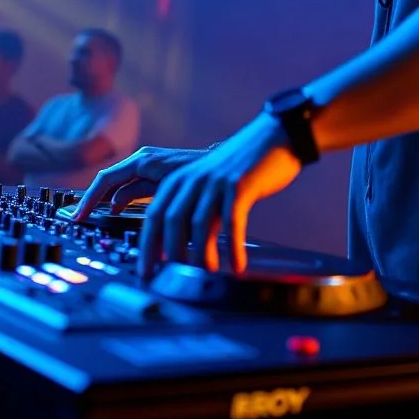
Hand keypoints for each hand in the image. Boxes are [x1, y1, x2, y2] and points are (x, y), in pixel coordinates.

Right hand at [71, 146, 204, 221]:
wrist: (220, 168)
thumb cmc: (196, 175)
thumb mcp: (165, 187)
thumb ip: (138, 194)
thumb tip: (115, 206)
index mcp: (142, 161)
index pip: (105, 179)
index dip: (89, 199)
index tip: (78, 215)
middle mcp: (141, 160)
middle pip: (107, 181)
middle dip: (92, 199)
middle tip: (77, 218)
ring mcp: (147, 166)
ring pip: (117, 185)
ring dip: (104, 201)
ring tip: (91, 217)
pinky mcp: (153, 174)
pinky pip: (129, 186)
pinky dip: (119, 199)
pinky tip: (115, 211)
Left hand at [138, 113, 300, 279]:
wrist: (273, 137)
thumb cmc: (239, 168)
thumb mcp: (206, 184)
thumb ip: (190, 208)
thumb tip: (175, 248)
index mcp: (180, 180)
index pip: (153, 215)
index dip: (147, 246)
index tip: (144, 272)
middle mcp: (193, 179)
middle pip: (170, 219)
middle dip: (168, 253)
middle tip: (171, 280)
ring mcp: (215, 180)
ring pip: (199, 223)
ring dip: (201, 254)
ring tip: (208, 274)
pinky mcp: (239, 183)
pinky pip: (232, 221)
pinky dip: (233, 246)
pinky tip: (238, 265)